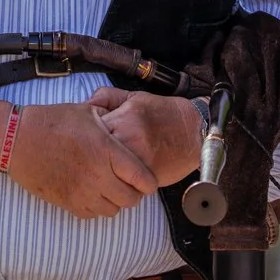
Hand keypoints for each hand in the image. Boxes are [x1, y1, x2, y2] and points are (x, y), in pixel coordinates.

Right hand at [7, 103, 158, 218]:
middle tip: (129, 184)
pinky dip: (96, 207)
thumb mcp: (88, 110)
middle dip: (134, 193)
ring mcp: (82, 192)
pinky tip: (91, 192)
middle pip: (131, 200)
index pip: (143, 178)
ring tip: (109, 187)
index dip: (149, 181)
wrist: (17, 140)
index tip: (146, 178)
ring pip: (113, 211)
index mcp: (107, 150)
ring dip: (115, 201)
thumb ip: (112, 119)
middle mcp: (98, 175)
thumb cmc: (52, 121)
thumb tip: (126, 122)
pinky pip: (92, 215)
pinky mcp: (68, 203)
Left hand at [89, 87, 203, 187]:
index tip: (85, 137)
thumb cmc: (163, 113)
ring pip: (107, 170)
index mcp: (124, 117)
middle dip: (90, 154)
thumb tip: (86, 104)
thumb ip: (108, 96)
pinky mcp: (147, 177)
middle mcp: (130, 139)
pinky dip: (116, 180)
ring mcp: (139, 160)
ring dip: (101, 170)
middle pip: (96, 152)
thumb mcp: (135, 97)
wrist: (195, 132)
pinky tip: (115, 175)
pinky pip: (123, 183)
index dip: (85, 134)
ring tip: (99, 167)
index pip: (91, 129)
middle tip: (88, 155)